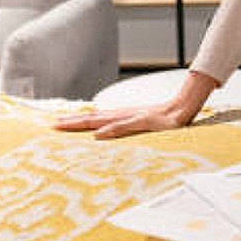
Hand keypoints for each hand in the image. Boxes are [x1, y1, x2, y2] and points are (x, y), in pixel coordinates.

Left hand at [53, 70, 217, 139]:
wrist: (188, 105)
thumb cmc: (169, 116)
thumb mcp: (147, 125)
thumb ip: (132, 129)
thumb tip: (114, 136)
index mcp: (124, 115)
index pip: (96, 118)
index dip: (76, 121)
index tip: (58, 124)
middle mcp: (126, 114)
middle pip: (94, 117)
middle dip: (72, 122)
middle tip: (52, 125)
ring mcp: (135, 116)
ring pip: (105, 119)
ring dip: (84, 123)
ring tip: (66, 125)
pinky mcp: (147, 121)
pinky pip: (127, 126)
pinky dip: (112, 130)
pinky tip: (99, 134)